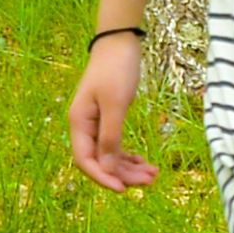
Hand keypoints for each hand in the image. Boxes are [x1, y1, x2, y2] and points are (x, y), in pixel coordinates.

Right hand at [65, 31, 157, 191]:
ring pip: (111, 155)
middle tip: (150, 182)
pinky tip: (145, 163)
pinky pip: (116, 145)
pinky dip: (130, 156)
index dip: (102, 177)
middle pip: (100, 161)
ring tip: (154, 175)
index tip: (123, 189)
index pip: (85, 160)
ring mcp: (96, 123)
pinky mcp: (109, 118)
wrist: (120, 42)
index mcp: (79, 123)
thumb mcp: (115, 105)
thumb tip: (106, 169)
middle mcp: (85, 126)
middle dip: (123, 174)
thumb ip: (110, 137)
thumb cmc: (116, 70)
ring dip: (130, 167)